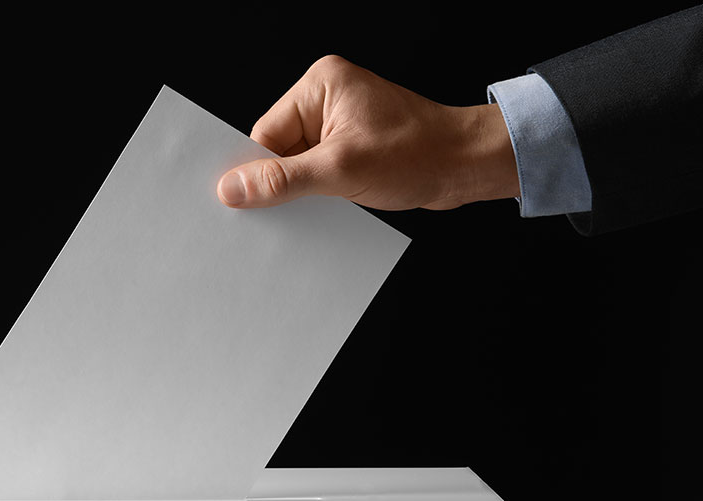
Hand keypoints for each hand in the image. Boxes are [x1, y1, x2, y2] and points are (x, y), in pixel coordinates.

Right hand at [217, 55, 518, 209]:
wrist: (469, 166)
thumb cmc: (420, 154)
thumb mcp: (341, 170)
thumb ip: (282, 180)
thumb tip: (233, 188)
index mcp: (320, 86)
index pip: (265, 133)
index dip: (256, 169)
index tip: (243, 201)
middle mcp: (327, 98)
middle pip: (278, 149)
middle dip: (281, 182)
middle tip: (280, 212)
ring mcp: (340, 123)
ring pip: (298, 164)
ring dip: (302, 191)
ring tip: (318, 205)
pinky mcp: (352, 145)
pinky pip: (318, 171)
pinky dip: (319, 193)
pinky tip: (328, 207)